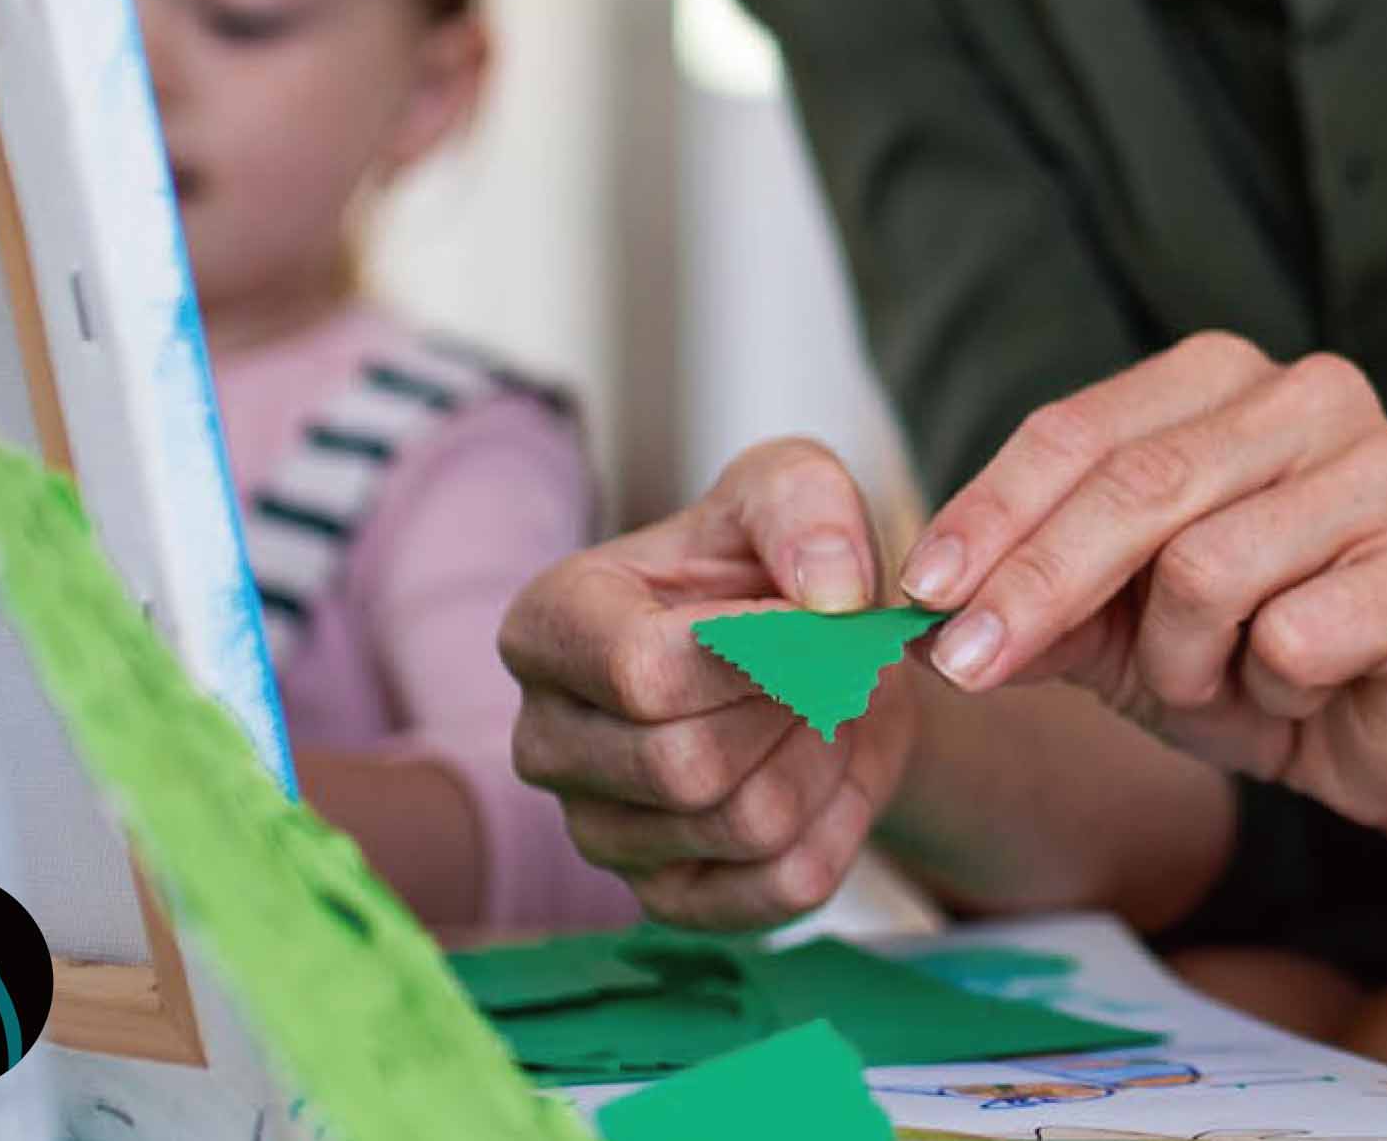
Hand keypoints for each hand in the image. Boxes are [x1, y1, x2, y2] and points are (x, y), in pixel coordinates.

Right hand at [498, 437, 916, 927]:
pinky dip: (840, 826)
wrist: (823, 658)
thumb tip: (828, 597)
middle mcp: (546, 738)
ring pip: (743, 826)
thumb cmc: (781, 564)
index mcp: (549, 626)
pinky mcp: (665, 899)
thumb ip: (807, 509)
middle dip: (797, 706)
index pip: (642, 672)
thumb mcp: (794, 488)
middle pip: (686, 763)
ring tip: (826, 707)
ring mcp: (597, 830)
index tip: (822, 617)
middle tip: (836, 662)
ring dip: (825, 757)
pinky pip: (779, 888)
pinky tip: (828, 770)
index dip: (760, 653)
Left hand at [897, 329, 1386, 834]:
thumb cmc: (1249, 655)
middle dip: (1037, 586)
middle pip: (1139, 487)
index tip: (920, 590)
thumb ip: (1024, 603)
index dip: (991, 511)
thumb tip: (909, 616)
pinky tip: (1301, 688)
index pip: (1083, 430)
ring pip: (1209, 568)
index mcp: (1228, 380)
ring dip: (1181, 660)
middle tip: (969, 666)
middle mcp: (1316, 397)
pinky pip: (1295, 635)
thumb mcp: (1113, 628)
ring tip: (1219, 678)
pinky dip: (1271, 688)